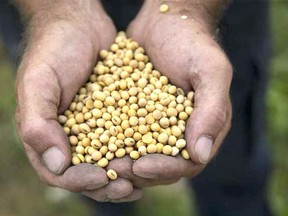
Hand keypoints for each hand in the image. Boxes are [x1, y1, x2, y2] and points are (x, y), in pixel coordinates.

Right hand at [15, 1, 140, 201]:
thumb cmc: (54, 49)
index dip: (80, 180)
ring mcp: (96, 126)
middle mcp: (72, 135)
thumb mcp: (38, 83)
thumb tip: (57, 164)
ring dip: (127, 173)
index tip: (100, 178)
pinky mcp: (116, 114)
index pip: (61, 172)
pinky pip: (127, 136)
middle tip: (129, 188)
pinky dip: (139, 148)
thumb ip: (38, 124)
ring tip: (144, 178)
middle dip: (108, 184)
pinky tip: (154, 152)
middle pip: (89, 172)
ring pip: (111, 159)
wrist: (80, 24)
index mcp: (49, 135)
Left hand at [118, 0, 231, 186]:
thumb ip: (211, 111)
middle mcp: (180, 131)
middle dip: (139, 170)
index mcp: (202, 127)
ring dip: (122, 160)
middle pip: (161, 165)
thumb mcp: (210, 71)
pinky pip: (125, 133)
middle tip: (115, 169)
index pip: (186, 162)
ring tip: (102, 160)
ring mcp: (156, 123)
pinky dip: (112, 140)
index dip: (165, 169)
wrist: (166, 20)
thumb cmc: (192, 42)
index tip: (141, 166)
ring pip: (140, 153)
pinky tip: (94, 141)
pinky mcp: (137, 112)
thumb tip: (200, 154)